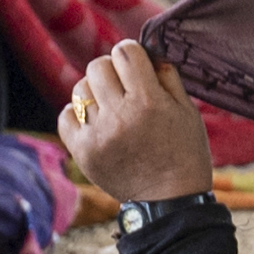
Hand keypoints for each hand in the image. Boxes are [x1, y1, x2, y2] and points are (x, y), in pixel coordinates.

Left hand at [63, 41, 217, 203]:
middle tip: (123, 86)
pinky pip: (66, 116)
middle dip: (111, 70)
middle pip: (97, 66)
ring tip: (111, 107)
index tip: (136, 66)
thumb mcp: (187, 111)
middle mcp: (120, 116)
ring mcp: (98, 135)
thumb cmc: (185, 153)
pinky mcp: (83, 152)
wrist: (170, 202)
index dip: (131, 53)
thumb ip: (168, 77)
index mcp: (149, 101)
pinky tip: (95, 122)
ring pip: (80, 89)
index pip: (125, 51)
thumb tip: (148, 53)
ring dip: (94, 92)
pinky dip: (77, 114)